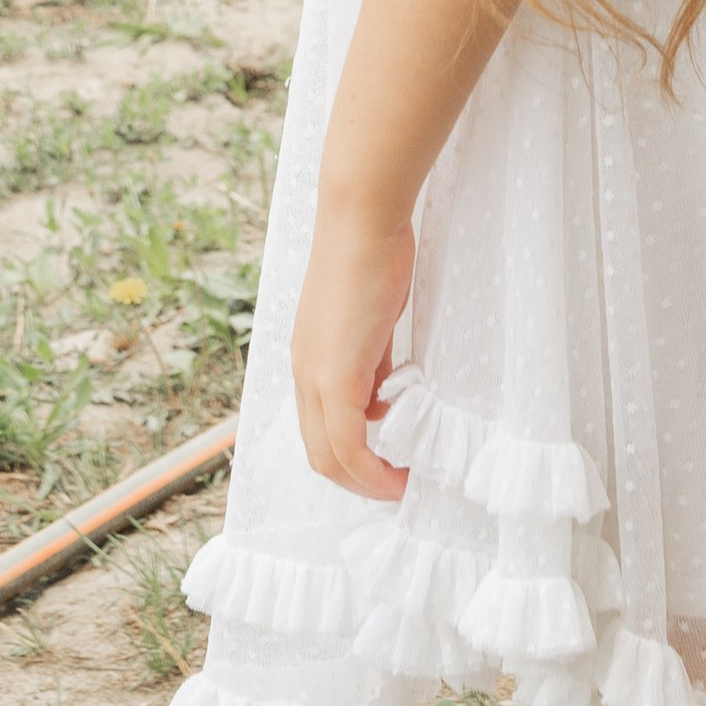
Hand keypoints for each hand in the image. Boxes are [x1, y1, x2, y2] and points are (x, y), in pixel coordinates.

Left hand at [292, 195, 414, 501]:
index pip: (318, 433)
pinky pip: (349, 441)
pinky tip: (400, 467)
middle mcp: (304, 373)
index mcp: (309, 360)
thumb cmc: (370, 258)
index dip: (351, 463)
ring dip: (367, 480)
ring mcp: (315, 374)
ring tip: (402, 481)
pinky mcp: (335, 372)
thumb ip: (372, 361)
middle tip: (396, 485)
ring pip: (330, 456)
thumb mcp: (370, 322)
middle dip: (359, 482)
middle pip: (320, 456)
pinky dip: (373, 468)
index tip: (387, 469)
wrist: (361, 220)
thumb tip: (382, 396)